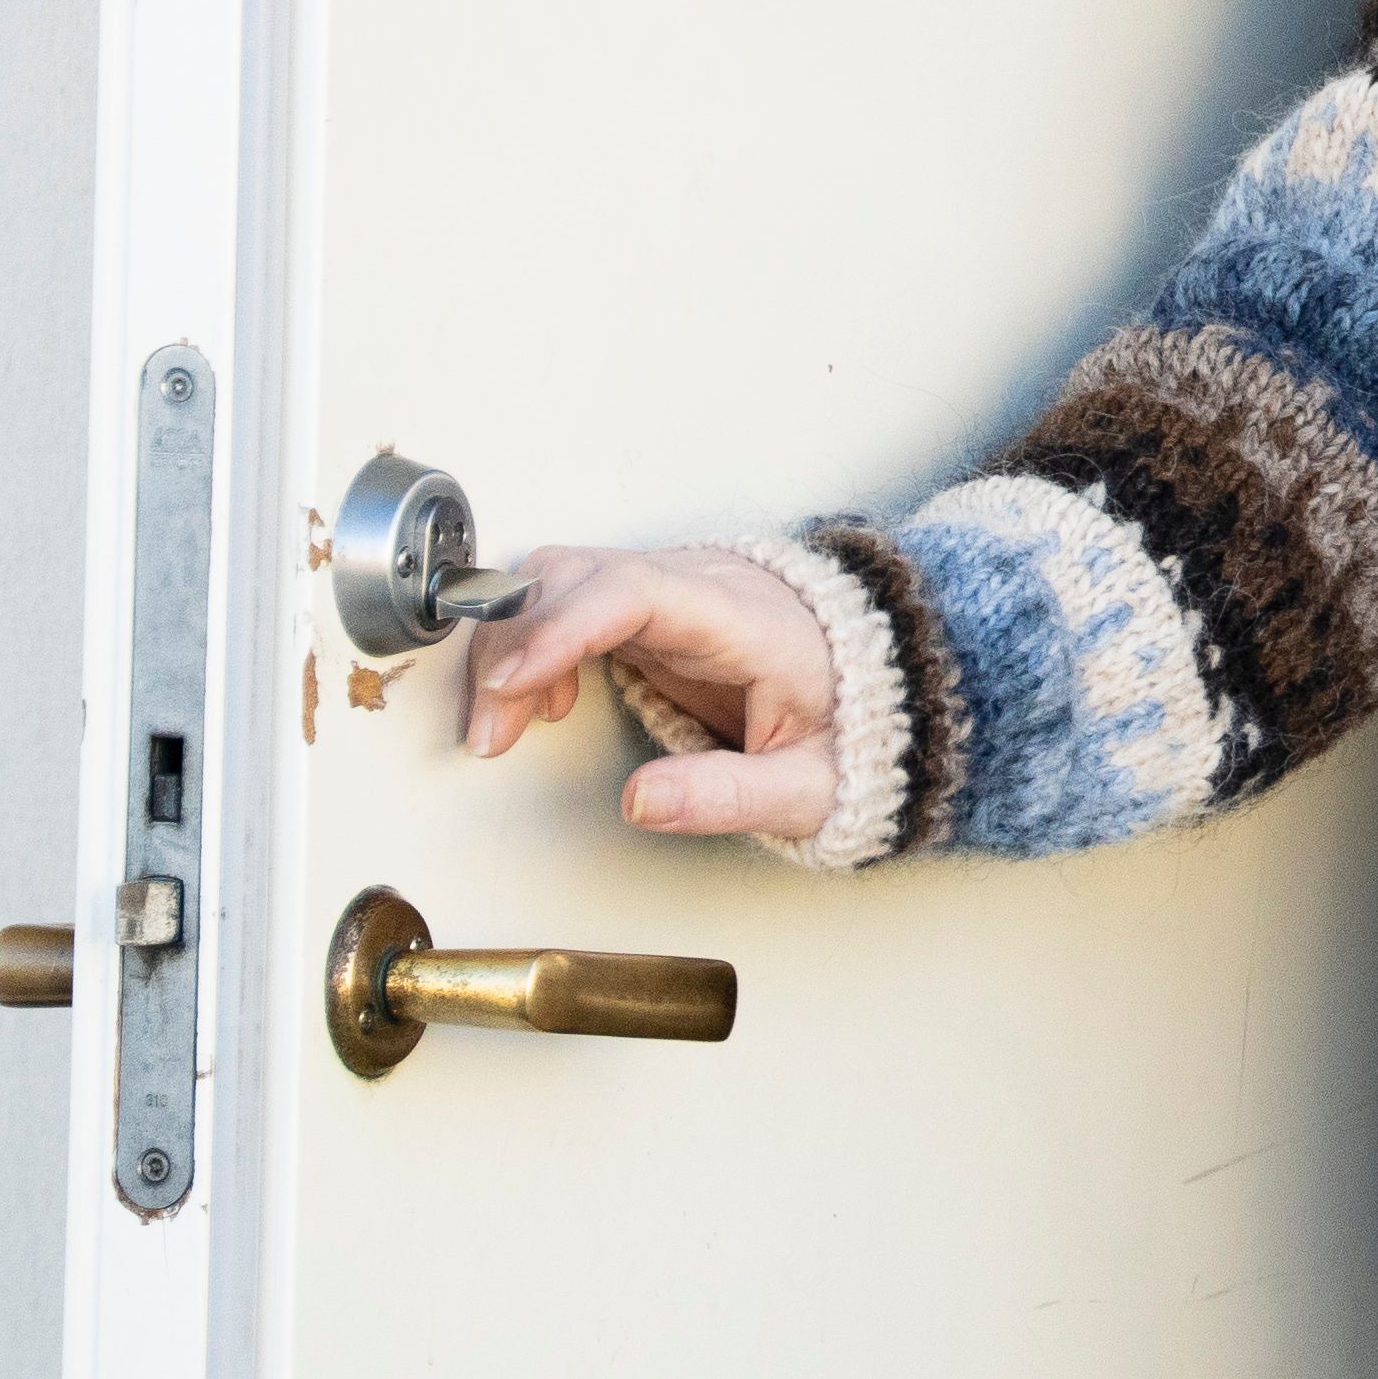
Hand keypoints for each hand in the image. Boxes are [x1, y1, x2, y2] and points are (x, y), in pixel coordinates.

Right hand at [462, 541, 848, 843]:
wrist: (883, 689)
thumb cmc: (850, 728)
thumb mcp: (810, 785)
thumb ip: (731, 795)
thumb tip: (641, 803)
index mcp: (747, 620)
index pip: (637, 592)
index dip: (560, 627)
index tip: (509, 682)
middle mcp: (703, 586)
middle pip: (578, 575)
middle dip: (514, 645)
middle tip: (494, 731)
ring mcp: (671, 588)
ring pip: (558, 579)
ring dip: (511, 643)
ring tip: (508, 725)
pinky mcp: (649, 605)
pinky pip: (564, 598)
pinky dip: (528, 643)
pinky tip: (542, 701)